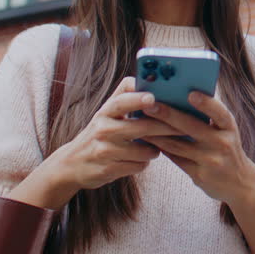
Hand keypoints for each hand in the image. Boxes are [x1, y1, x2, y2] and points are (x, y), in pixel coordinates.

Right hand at [47, 76, 184, 190]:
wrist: (72, 164)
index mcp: (106, 111)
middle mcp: (103, 128)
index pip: (122, 100)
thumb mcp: (107, 114)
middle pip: (142, 127)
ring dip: (155, 149)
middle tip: (182, 127)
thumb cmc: (100, 134)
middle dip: (166, 127)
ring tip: (155, 146)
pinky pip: (139, 166)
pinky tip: (141, 159)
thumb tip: (158, 86)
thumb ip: (127, 99)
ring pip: (144, 150)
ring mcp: (105, 150)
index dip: (138, 98)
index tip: (153, 97)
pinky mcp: (109, 169)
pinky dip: (144, 163)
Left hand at [141, 92, 254, 204]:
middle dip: (168, 114)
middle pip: (192, 127)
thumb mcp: (226, 131)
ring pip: (178, 144)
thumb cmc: (227, 149)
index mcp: (229, 127)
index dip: (206, 103)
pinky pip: (176, 159)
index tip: (190, 93)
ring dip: (157, 133)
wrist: (240, 184)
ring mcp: (211, 160)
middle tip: (149, 104)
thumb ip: (209, 118)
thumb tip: (179, 98)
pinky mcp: (200, 175)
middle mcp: (222, 143)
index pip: (219, 112)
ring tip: (140, 120)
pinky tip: (148, 139)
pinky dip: (161, 148)